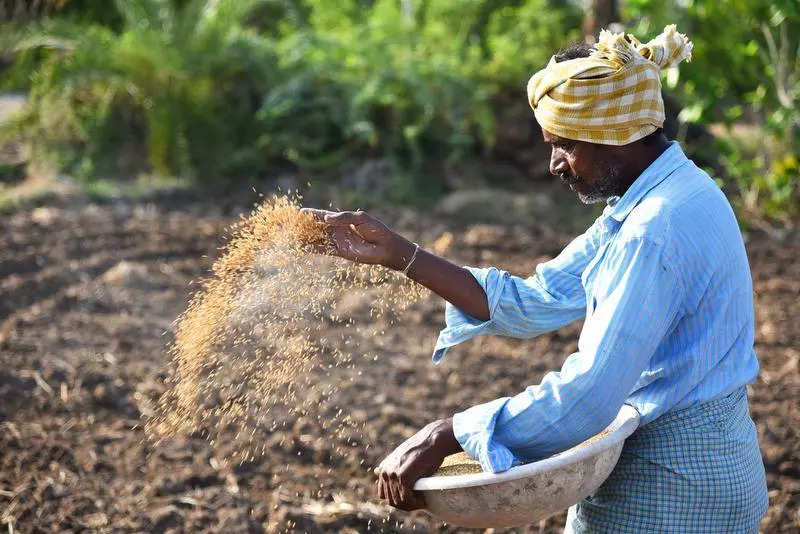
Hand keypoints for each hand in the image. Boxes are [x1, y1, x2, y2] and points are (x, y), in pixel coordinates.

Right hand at [300, 208, 414, 268]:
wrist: (385, 247)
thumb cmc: (376, 229)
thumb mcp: (360, 218)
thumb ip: (343, 217)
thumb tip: (325, 219)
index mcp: (341, 219)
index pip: (322, 215)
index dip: (311, 214)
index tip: (298, 213)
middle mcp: (337, 230)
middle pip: (316, 228)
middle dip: (304, 226)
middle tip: (290, 226)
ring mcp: (337, 241)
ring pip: (317, 239)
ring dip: (305, 238)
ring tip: (292, 237)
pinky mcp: (339, 251)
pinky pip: (322, 250)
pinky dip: (312, 249)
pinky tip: (301, 248)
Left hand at [375, 418, 461, 510]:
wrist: (432, 440)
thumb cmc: (422, 449)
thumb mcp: (402, 457)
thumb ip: (390, 466)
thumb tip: (376, 471)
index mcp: (384, 468)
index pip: (383, 495)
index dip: (396, 500)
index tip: (409, 499)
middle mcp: (386, 472)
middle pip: (391, 500)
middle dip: (405, 505)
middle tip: (418, 502)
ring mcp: (394, 475)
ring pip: (399, 501)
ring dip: (411, 505)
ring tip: (422, 501)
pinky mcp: (404, 478)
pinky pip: (407, 499)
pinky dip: (416, 503)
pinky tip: (423, 500)